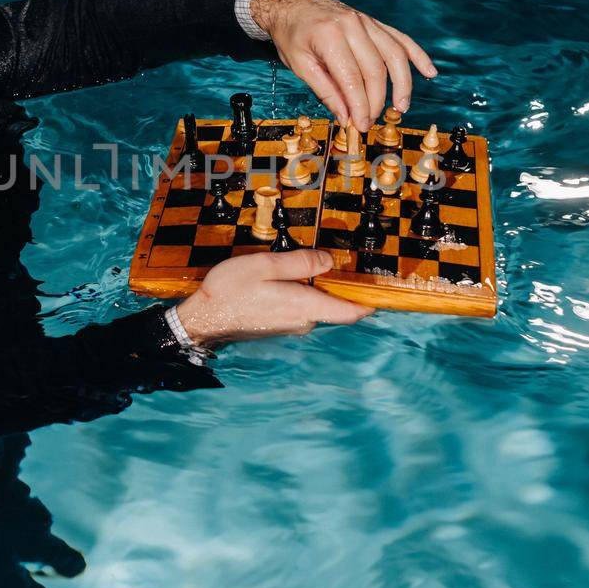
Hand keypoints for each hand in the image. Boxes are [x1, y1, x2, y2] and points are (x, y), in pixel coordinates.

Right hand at [174, 249, 372, 344]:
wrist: (204, 319)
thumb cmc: (231, 290)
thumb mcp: (265, 266)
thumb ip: (300, 262)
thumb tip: (329, 261)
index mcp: (304, 305)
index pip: (349, 312)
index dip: (369, 303)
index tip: (384, 293)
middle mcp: (303, 321)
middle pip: (333, 306)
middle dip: (337, 286)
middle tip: (341, 262)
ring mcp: (290, 326)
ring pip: (315, 306)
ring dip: (316, 289)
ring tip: (307, 265)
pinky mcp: (278, 326)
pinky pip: (300, 309)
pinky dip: (301, 294)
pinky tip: (285, 280)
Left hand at [251, 0, 437, 132]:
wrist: (292, 3)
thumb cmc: (292, 35)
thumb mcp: (299, 65)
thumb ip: (325, 91)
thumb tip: (346, 116)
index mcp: (329, 36)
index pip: (352, 79)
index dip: (359, 106)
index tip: (360, 125)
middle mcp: (352, 26)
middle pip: (375, 70)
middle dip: (376, 101)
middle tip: (370, 121)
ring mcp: (366, 22)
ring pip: (394, 55)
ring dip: (402, 84)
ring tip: (401, 107)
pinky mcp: (373, 23)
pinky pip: (400, 39)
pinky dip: (417, 56)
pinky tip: (429, 72)